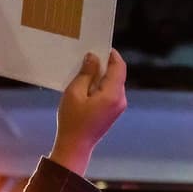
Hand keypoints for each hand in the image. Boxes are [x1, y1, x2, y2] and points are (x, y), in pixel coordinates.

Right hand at [49, 50, 127, 175]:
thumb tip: (93, 58)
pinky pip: (110, 92)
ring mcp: (118, 106)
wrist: (75, 146)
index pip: (119, 66)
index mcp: (113, 94)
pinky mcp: (113, 111)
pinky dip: (100, 86)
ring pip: (113, 83)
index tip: (99, 46)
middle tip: (87, 58)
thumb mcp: (75, 92)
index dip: (111, 54)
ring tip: (83, 73)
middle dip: (104, 65)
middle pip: (117, 74)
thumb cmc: (72, 120)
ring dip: (101, 76)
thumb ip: (86, 73)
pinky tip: (86, 87)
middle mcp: (120, 99)